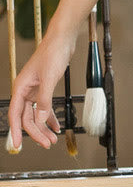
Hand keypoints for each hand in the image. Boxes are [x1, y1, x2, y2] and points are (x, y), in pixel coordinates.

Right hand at [7, 26, 78, 149]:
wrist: (62, 42)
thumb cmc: (52, 55)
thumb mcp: (49, 79)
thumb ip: (45, 99)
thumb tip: (40, 119)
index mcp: (21, 88)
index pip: (16, 114)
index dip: (17, 130)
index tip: (18, 144)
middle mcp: (25, 91)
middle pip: (27, 117)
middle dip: (36, 132)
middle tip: (47, 144)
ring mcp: (35, 91)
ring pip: (36, 114)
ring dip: (44, 127)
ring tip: (53, 139)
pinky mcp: (45, 89)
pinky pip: (45, 108)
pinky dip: (50, 118)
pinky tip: (56, 127)